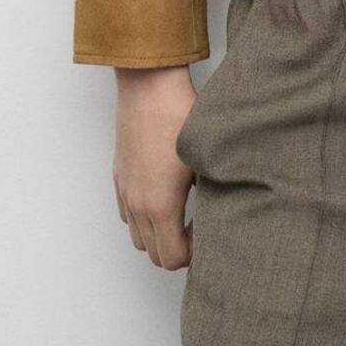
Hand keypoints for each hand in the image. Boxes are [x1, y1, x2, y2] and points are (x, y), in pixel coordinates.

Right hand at [112, 66, 198, 269]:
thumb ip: (214, 196)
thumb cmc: (180, 117)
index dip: (193, 254)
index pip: (172, 258)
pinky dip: (143, 218)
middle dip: (177, 249)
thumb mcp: (207, 159)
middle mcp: (137, 204)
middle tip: (197, 228)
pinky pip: (126, 214)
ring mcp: (125, 190)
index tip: (207, 234)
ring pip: (137, 236)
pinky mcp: (119, 176)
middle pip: (153, 254)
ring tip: (181, 214)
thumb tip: (226, 214)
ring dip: (158, 235)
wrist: (149, 86)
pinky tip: (163, 196)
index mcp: (160, 206)